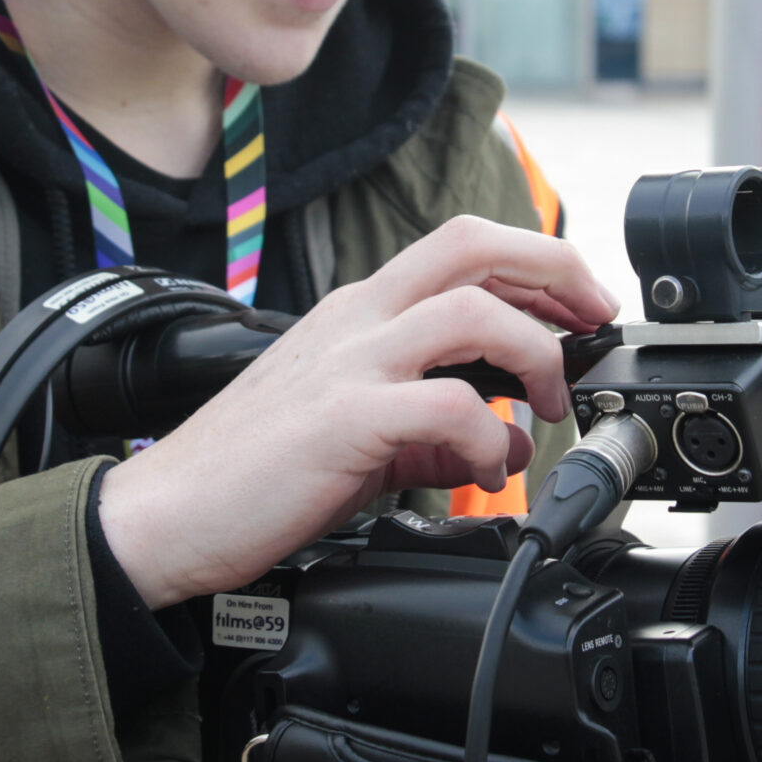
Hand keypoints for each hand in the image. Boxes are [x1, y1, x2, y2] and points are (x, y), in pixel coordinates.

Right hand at [97, 215, 619, 607]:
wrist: (166, 516)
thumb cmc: (255, 474)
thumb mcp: (363, 438)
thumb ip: (435, 430)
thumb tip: (506, 443)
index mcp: (361, 312)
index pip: (463, 249)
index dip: (538, 265)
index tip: (582, 309)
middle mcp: (358, 319)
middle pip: (474, 245)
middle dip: (556, 271)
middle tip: (594, 324)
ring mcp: (348, 362)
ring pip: (471, 311)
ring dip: (534, 355)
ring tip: (546, 408)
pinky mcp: (342, 417)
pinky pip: (445, 403)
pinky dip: (485, 436)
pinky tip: (482, 470)